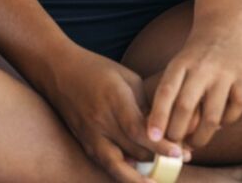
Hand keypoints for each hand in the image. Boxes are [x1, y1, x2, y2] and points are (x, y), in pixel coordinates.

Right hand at [46, 45, 185, 181]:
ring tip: (157, 182)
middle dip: (158, 159)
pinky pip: (106, 164)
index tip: (180, 153)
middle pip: (133, 151)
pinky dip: (122, 171)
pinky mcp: (84, 144)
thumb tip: (162, 125)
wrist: (59, 71)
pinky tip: (137, 176)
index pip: (140, 131)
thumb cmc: (97, 69)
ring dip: (139, 176)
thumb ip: (143, 103)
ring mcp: (90, 136)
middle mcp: (101, 123)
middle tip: (181, 161)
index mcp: (114, 100)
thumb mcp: (127, 77)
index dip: (160, 145)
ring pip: (117, 167)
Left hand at [147, 24, 241, 150]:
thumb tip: (161, 134)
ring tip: (194, 144)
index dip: (158, 117)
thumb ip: (171, 95)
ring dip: (201, 138)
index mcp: (181, 63)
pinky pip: (235, 110)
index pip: (166, 92)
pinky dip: (226, 123)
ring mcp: (225, 72)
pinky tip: (219, 123)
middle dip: (177, 134)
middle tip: (172, 147)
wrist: (226, 26)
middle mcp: (202, 66)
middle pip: (186, 107)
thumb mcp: (178, 66)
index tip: (152, 138)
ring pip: (212, 117)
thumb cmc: (196, 56)